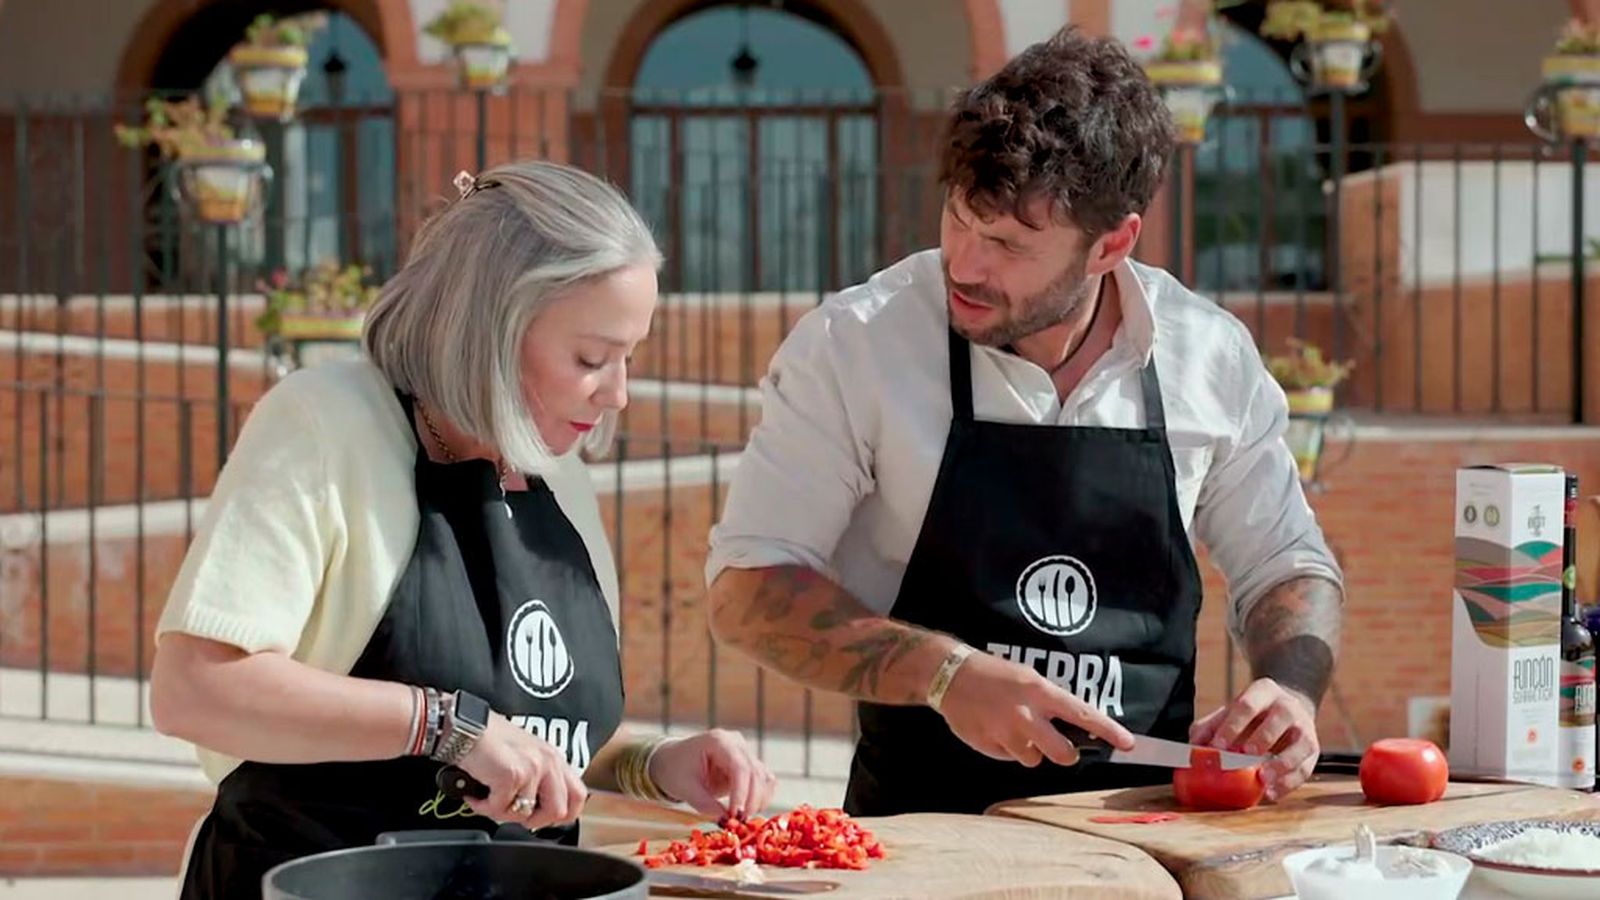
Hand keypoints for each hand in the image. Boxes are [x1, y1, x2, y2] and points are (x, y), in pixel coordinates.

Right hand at [457, 714, 586, 830]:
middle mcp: (548, 762)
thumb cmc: (488, 740)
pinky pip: (500, 809)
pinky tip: (476, 793)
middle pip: (559, 812)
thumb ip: (538, 779)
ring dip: (501, 812)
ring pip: (525, 814)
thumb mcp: (525, 756)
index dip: (561, 816)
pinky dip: (483, 806)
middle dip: (533, 821)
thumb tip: (539, 810)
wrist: (463, 726)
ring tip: (488, 797)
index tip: (540, 818)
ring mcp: (533, 768)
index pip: (578, 796)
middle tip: (513, 811)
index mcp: (554, 759)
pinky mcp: (512, 775)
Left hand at [648, 728, 776, 820]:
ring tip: (743, 818)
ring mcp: (744, 753)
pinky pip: (764, 782)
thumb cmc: (675, 770)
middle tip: (740, 821)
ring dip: (759, 800)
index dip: (741, 792)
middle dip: (752, 800)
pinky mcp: (748, 766)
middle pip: (756, 772)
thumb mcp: (685, 788)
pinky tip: (749, 811)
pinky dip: (761, 798)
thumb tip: (726, 820)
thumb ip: (705, 804)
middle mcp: (736, 743)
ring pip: (764, 777)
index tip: (736, 814)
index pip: (740, 767)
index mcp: (718, 741)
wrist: (671, 761)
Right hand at [937, 649, 1133, 766]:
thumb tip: (1075, 728)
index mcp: (1040, 692)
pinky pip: (1008, 757)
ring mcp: (1005, 733)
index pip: (1083, 714)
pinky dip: (1007, 749)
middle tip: (1062, 748)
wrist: (950, 674)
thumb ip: (1050, 703)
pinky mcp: (988, 745)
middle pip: (1063, 753)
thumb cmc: (995, 674)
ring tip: (1015, 729)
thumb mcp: (1028, 679)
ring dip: (1030, 750)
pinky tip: (995, 730)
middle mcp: (1026, 714)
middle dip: (1066, 755)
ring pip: (1033, 759)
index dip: (1108, 730)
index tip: (1128, 743)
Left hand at [1190, 677, 1319, 800]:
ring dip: (1281, 765)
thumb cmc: (1252, 715)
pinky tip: (1271, 793)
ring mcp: (1304, 727)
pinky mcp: (1313, 749)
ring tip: (1261, 779)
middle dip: (1261, 739)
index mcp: (1263, 692)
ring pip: (1300, 744)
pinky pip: (1306, 767)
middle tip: (1242, 757)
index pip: (1247, 705)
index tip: (1218, 746)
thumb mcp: (1230, 712)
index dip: (1232, 726)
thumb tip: (1193, 748)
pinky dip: (1289, 783)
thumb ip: (1209, 727)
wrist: (1288, 708)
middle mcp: (1288, 706)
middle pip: (1279, 719)